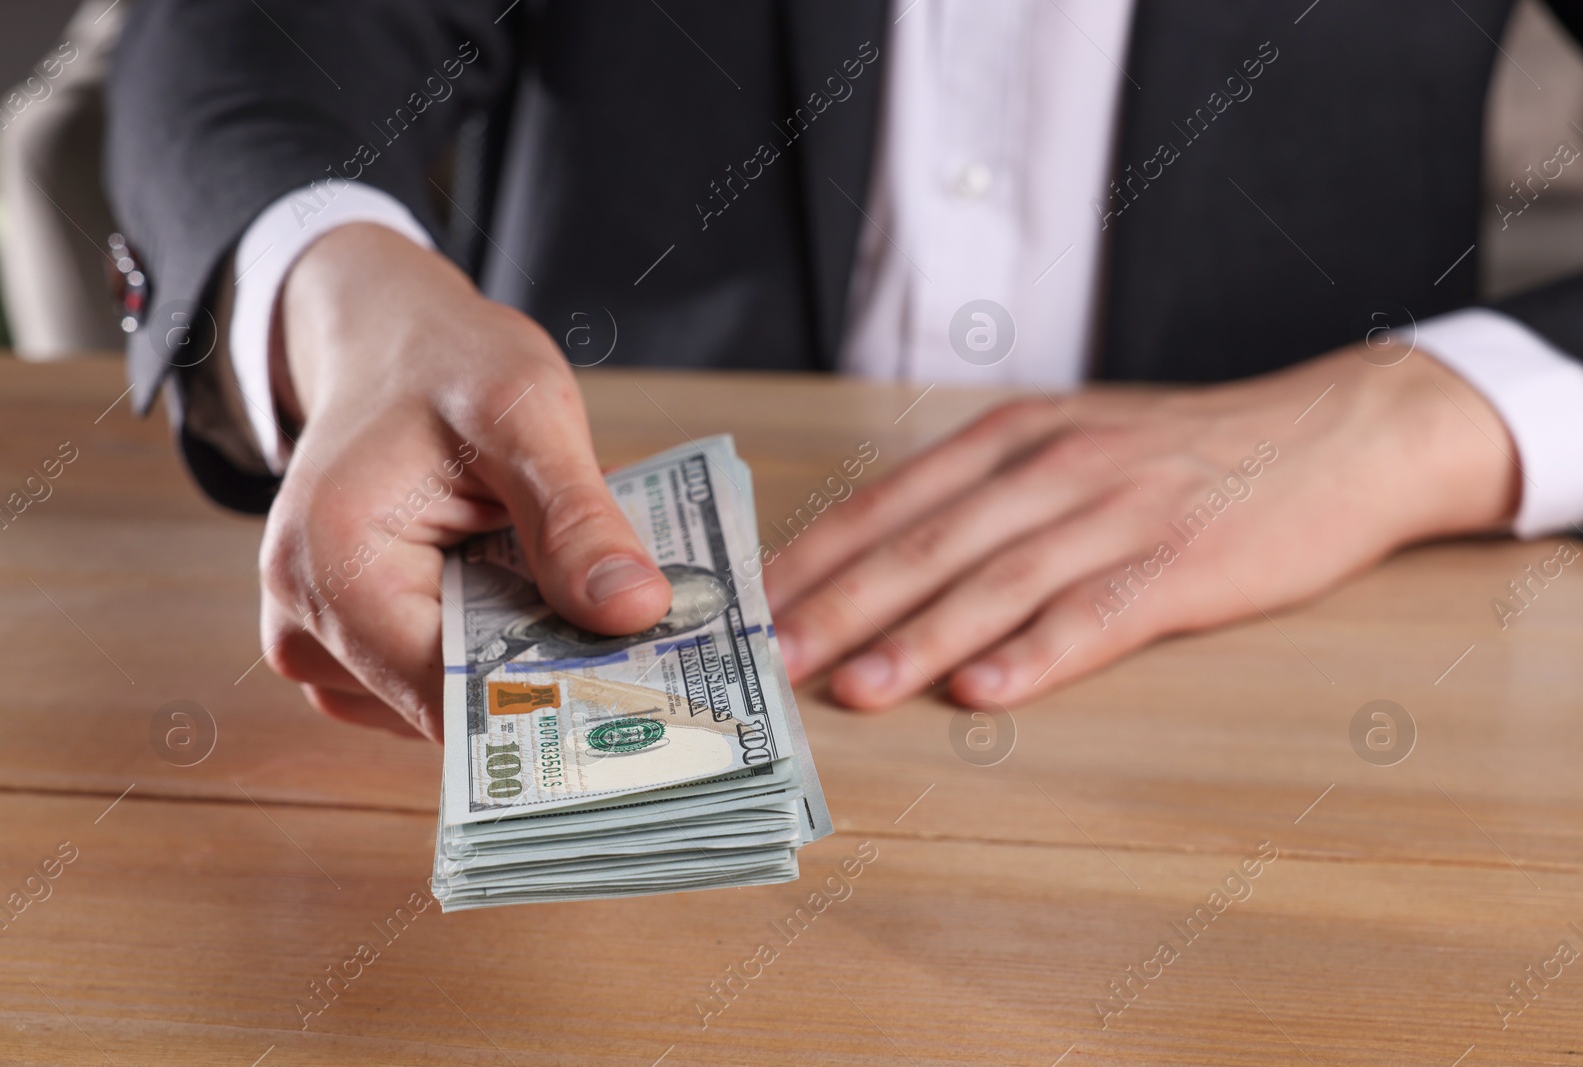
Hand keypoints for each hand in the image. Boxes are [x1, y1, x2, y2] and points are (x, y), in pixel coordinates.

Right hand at [256, 224, 670, 738]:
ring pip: (455, 709)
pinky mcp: (352, 653)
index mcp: (332, 569)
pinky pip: (442, 687)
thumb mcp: (526, 414)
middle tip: (643, 632)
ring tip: (575, 582)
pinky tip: (535, 590)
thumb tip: (635, 614)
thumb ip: (575, 518)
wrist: (389, 345)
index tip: (647, 691)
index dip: (555, 700)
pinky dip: (502, 650)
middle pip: (456, 710)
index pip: (453, 696)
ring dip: (530, 660)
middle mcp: (304, 628)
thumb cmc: (445, 363)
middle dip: (553, 677)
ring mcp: (320, 648)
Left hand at [766, 346, 1519, 709]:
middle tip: (771, 658)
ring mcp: (1117, 513)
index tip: (751, 606)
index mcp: (1013, 437)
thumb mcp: (1069, 442)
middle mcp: (1053, 467)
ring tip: (855, 689)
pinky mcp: (1180, 563)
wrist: (1330, 435)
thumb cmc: (1182, 453)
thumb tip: (883, 558)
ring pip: (996, 582)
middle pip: (925, 542)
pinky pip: (1096, 615)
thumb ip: (984, 494)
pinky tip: (985, 692)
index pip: (888, 500)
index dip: (816, 556)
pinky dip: (1036, 656)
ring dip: (918, 639)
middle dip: (839, 604)